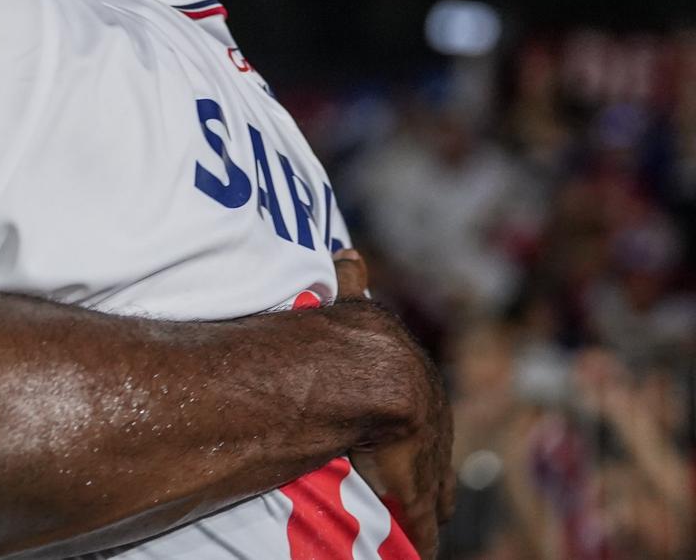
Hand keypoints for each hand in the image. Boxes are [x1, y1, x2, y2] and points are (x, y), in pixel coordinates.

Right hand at [335, 249, 454, 558]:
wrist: (372, 373)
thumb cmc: (351, 342)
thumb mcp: (351, 307)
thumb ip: (352, 282)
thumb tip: (347, 251)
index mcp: (414, 376)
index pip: (423, 403)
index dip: (417, 422)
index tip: (411, 435)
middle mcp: (430, 416)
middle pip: (433, 447)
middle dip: (428, 465)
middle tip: (421, 489)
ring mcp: (428, 454)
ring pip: (432, 484)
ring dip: (425, 502)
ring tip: (419, 527)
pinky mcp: (417, 489)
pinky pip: (420, 517)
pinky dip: (421, 534)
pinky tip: (421, 549)